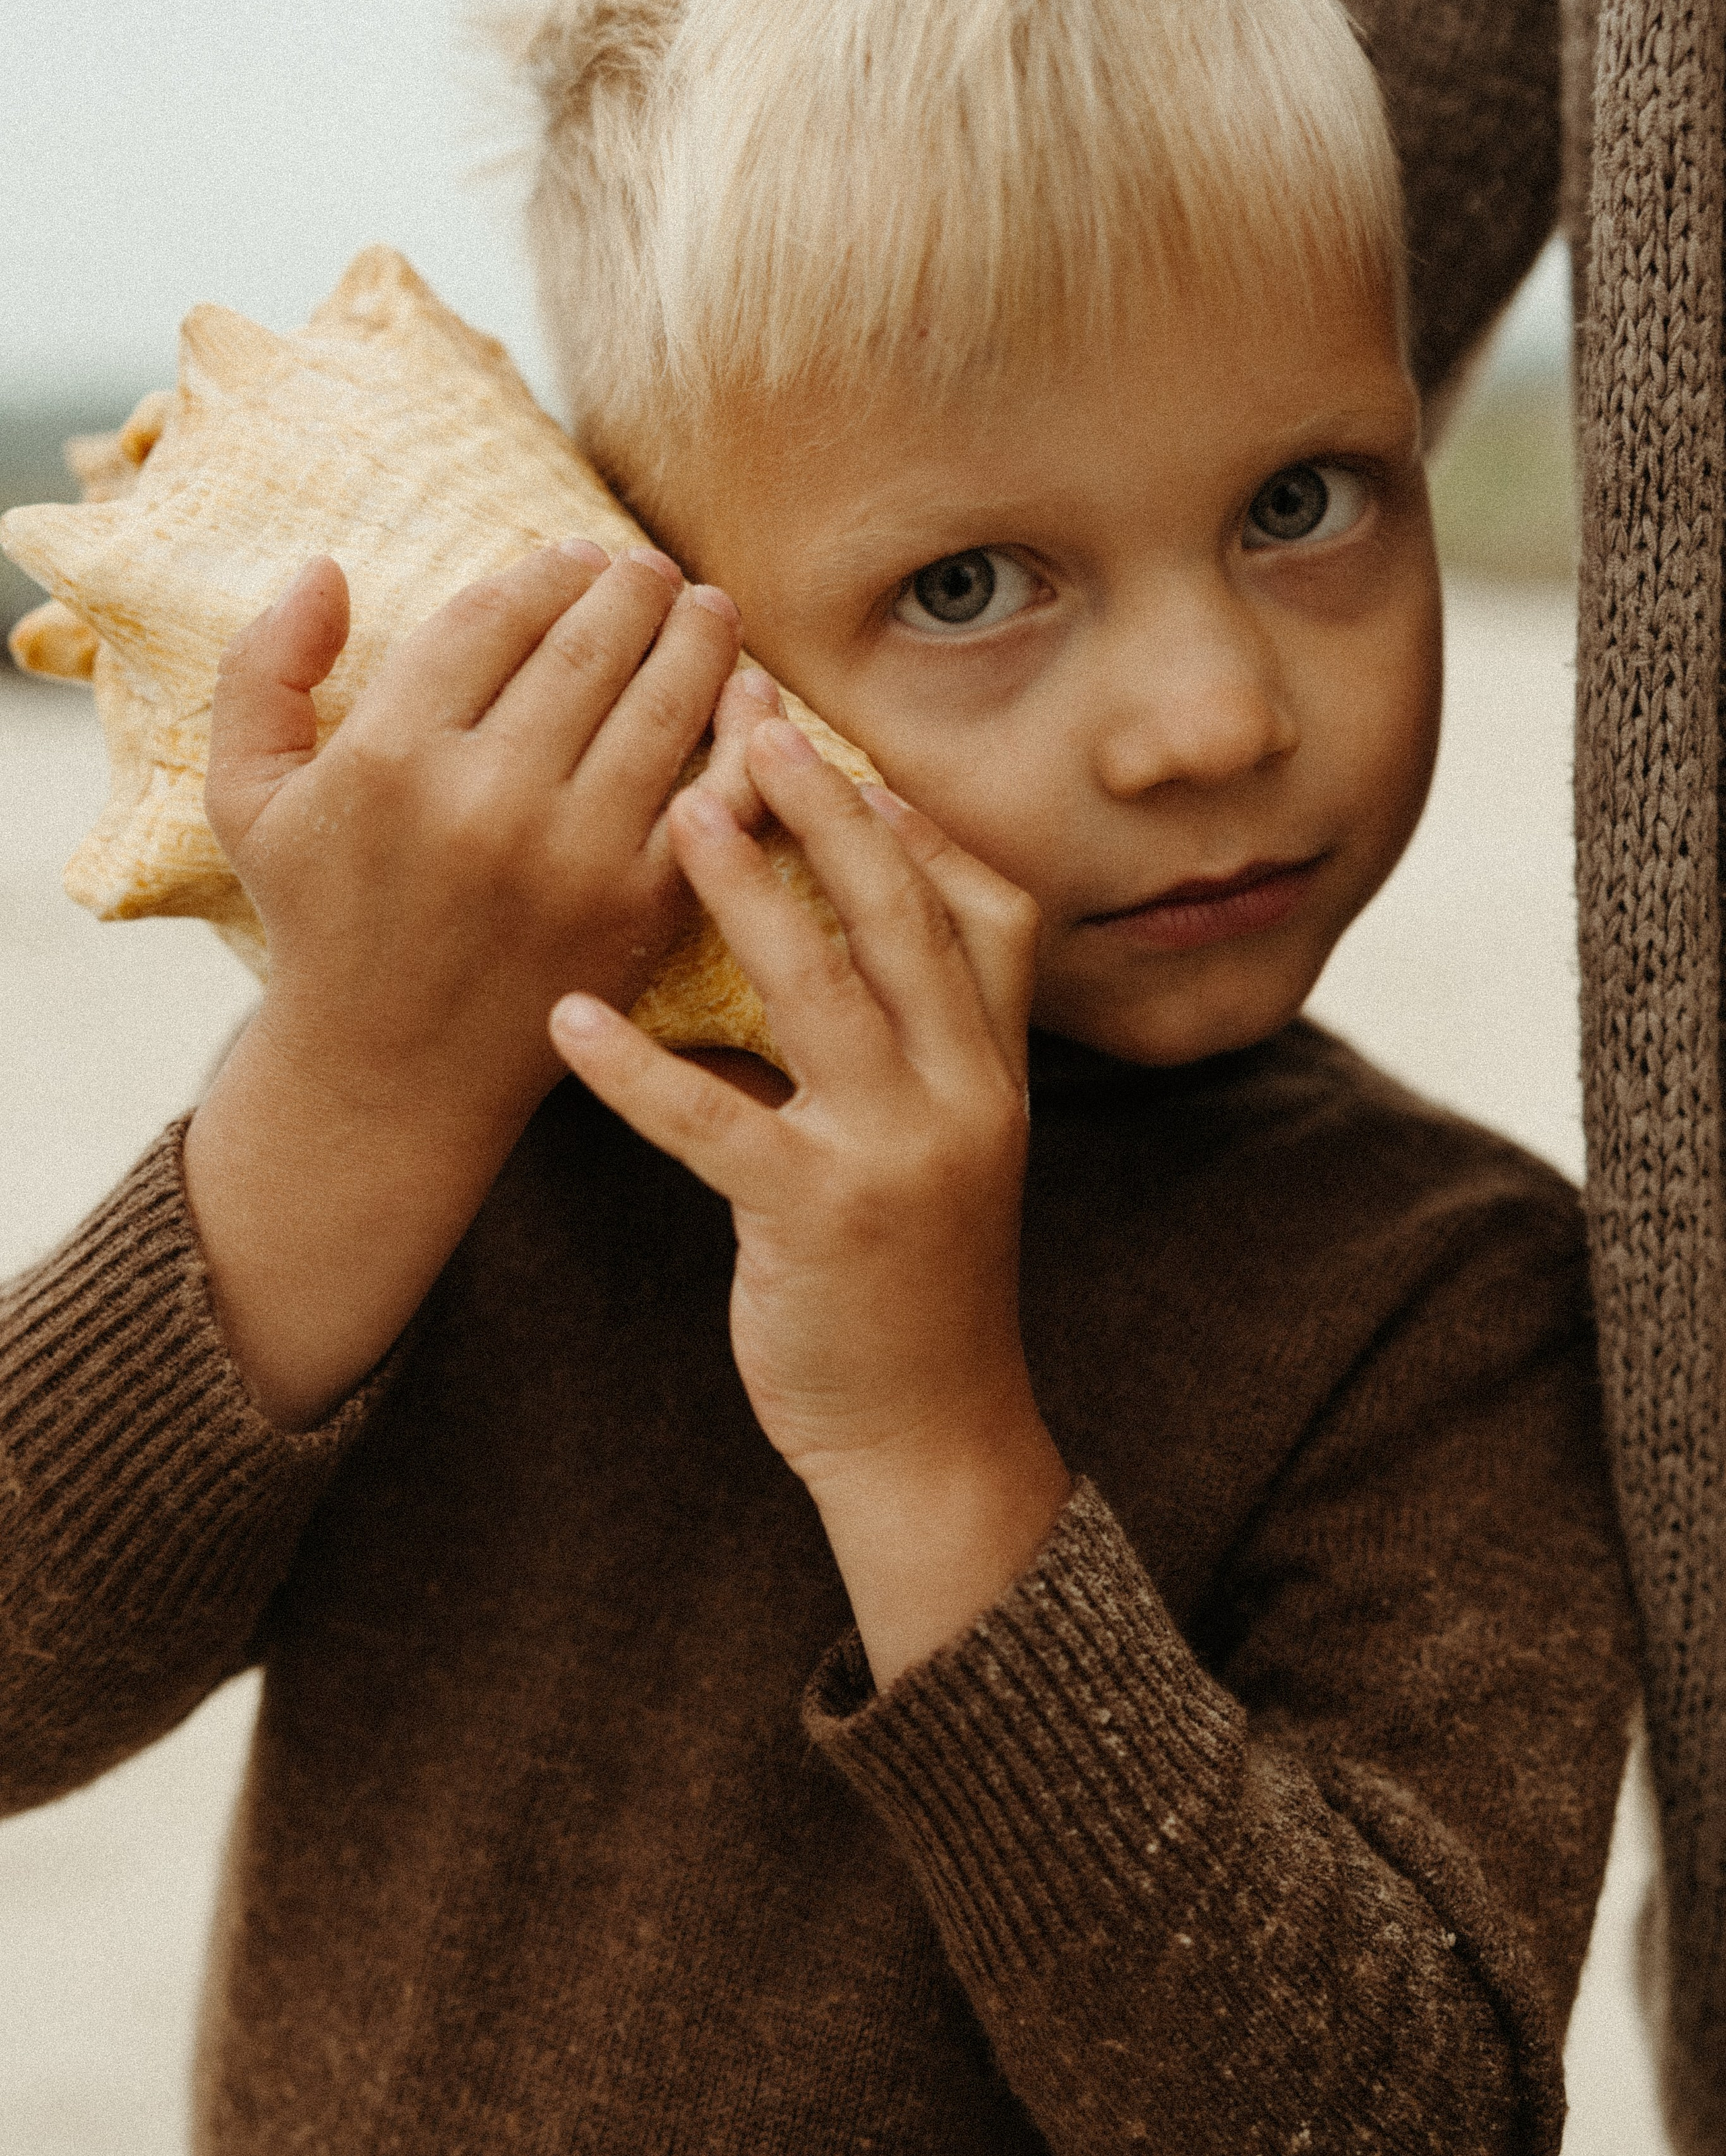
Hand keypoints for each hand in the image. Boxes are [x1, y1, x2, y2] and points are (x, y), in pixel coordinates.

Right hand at [206, 539, 752, 1140]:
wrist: (390, 1070)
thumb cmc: (323, 917)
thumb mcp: (249, 796)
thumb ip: (262, 671)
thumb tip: (325, 568)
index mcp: (389, 759)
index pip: (492, 619)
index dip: (545, 573)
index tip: (575, 557)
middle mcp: (486, 802)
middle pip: (587, 649)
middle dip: (632, 589)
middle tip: (653, 570)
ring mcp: (572, 858)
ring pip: (662, 706)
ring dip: (698, 639)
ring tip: (706, 610)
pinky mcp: (639, 909)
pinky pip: (716, 800)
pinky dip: (746, 737)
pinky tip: (752, 695)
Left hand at [549, 717, 1071, 1685]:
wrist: (930, 1437)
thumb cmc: (910, 1280)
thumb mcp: (934, 1145)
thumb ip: (895, 1046)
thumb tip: (806, 933)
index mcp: (994, 1067)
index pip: (984, 905)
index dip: (911, 818)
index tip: (834, 740)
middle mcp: (965, 1094)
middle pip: (903, 914)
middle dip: (829, 806)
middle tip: (752, 717)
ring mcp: (899, 1156)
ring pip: (826, 990)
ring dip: (750, 892)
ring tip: (676, 812)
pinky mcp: (818, 1221)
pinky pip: (715, 1125)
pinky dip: (637, 1069)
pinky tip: (571, 1018)